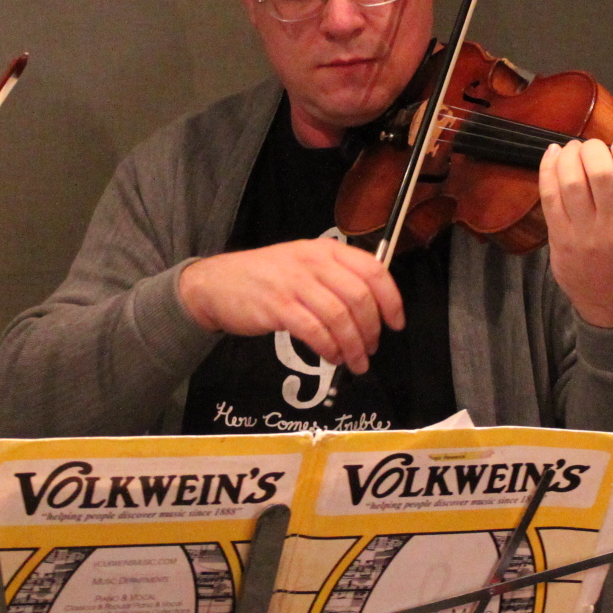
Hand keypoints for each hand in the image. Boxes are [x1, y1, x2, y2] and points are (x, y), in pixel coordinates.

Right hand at [177, 237, 404, 373]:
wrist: (216, 284)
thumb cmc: (266, 277)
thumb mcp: (303, 263)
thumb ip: (336, 278)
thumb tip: (374, 307)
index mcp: (326, 250)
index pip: (373, 270)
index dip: (392, 300)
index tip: (396, 324)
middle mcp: (313, 262)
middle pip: (359, 297)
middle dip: (372, 330)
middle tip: (372, 349)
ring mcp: (294, 283)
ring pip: (339, 317)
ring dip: (353, 345)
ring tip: (355, 361)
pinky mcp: (277, 306)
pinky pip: (314, 331)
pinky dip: (329, 348)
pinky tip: (331, 358)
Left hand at [539, 138, 612, 327]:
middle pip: (601, 173)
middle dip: (595, 149)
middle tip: (594, 148)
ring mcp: (585, 234)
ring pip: (571, 181)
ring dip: (570, 155)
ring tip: (575, 150)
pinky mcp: (560, 238)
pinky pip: (549, 196)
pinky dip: (548, 169)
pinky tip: (554, 155)